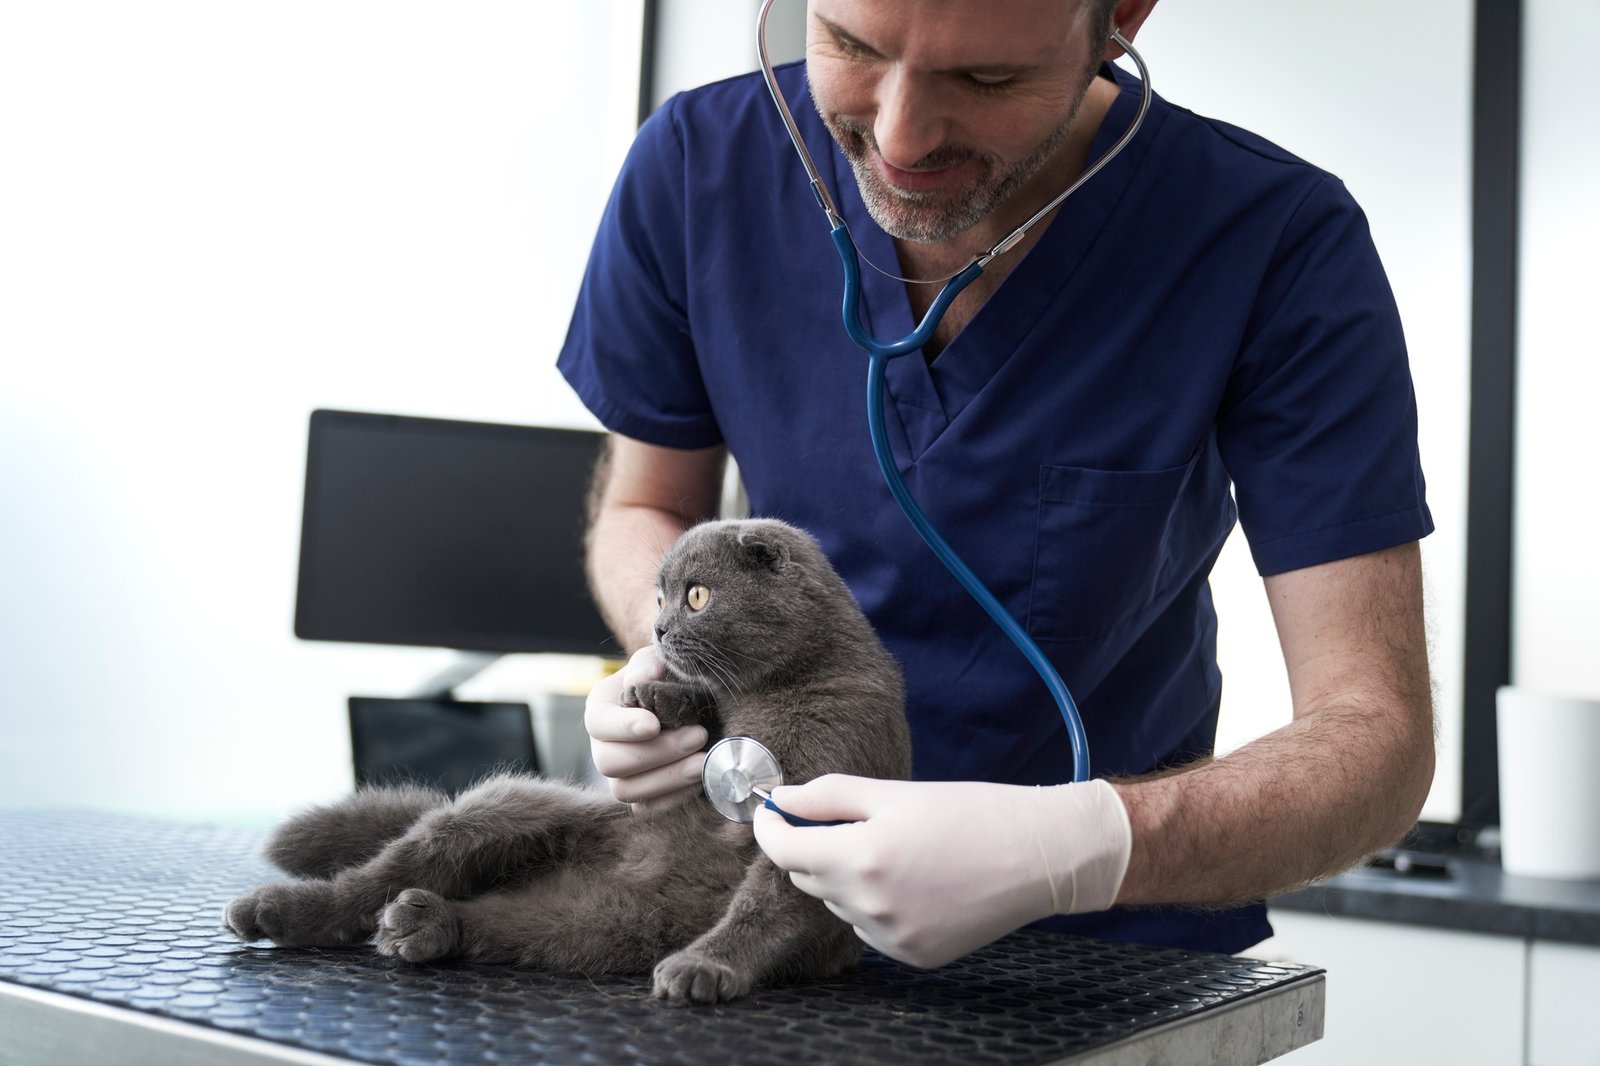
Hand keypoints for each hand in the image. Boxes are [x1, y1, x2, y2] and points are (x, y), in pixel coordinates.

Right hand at [584, 646, 707, 804]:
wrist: (688, 703)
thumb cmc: (668, 679)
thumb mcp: (658, 661)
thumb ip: (649, 665)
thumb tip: (643, 679)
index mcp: (602, 710)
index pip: (598, 723)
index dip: (622, 727)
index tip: (653, 724)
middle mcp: (603, 747)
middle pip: (609, 763)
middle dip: (656, 753)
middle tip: (697, 736)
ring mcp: (620, 776)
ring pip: (627, 791)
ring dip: (669, 778)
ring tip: (704, 761)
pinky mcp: (642, 798)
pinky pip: (648, 810)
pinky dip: (675, 798)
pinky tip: (702, 778)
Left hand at [752, 775, 1130, 968]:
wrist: (1039, 855)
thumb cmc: (971, 812)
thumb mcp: (895, 792)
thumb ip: (829, 797)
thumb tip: (780, 799)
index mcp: (862, 858)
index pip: (784, 851)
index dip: (770, 828)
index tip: (772, 813)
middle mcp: (871, 906)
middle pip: (808, 878)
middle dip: (814, 848)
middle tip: (849, 821)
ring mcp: (892, 937)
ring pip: (839, 904)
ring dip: (847, 878)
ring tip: (897, 850)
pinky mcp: (913, 956)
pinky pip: (871, 929)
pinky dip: (877, 905)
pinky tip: (915, 882)